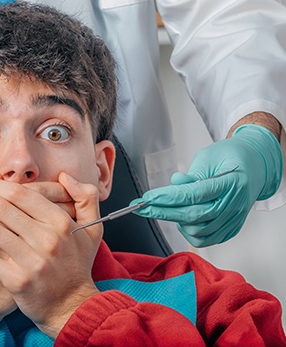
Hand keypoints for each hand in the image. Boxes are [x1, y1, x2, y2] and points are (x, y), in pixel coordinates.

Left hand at [0, 173, 101, 337]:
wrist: (72, 306)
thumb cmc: (76, 265)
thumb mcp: (91, 229)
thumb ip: (85, 198)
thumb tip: (65, 177)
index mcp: (60, 222)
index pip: (20, 193)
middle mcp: (47, 239)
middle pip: (0, 208)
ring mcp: (32, 261)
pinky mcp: (17, 280)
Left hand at [134, 125, 281, 246]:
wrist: (255, 166)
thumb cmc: (230, 157)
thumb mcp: (209, 156)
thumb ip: (192, 174)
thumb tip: (174, 185)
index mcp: (232, 182)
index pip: (194, 194)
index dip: (168, 197)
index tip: (147, 197)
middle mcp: (235, 204)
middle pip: (194, 215)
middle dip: (163, 212)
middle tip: (141, 207)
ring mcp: (235, 218)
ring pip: (198, 231)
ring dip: (176, 221)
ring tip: (169, 208)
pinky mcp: (231, 228)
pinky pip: (206, 239)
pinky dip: (189, 232)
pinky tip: (182, 220)